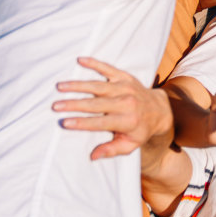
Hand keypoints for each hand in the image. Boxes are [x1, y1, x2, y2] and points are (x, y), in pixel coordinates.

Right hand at [54, 57, 172, 159]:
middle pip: (96, 104)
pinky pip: (108, 68)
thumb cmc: (140, 130)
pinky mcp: (125, 76)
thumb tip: (93, 156)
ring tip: (60, 87)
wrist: (159, 109)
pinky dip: (94, 63)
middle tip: (56, 106)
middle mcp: (127, 103)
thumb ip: (112, 150)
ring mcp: (126, 87)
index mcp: (127, 121)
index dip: (82, 123)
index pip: (100, 122)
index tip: (65, 123)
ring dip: (78, 85)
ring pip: (98, 85)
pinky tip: (80, 60)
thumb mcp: (130, 145)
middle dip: (74, 104)